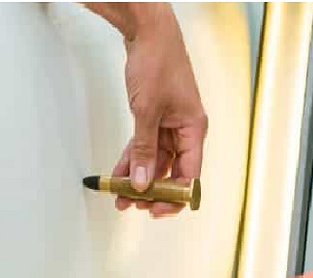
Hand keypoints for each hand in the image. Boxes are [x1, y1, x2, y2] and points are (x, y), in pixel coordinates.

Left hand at [86, 3, 206, 216]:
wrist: (149, 31)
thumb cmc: (158, 62)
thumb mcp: (147, 112)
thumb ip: (144, 150)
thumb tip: (142, 183)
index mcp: (195, 130)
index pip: (190, 176)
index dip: (174, 197)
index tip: (154, 210)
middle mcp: (186, 131)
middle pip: (172, 172)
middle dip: (151, 191)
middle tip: (130, 204)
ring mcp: (171, 125)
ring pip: (156, 162)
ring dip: (138, 179)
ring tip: (119, 197)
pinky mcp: (156, 119)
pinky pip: (145, 147)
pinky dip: (132, 160)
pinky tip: (117, 175)